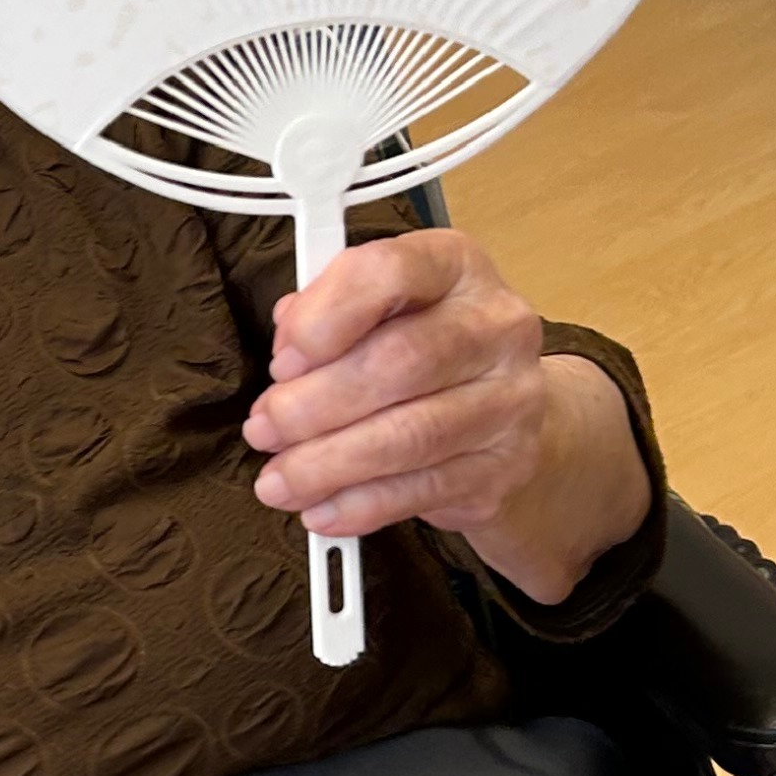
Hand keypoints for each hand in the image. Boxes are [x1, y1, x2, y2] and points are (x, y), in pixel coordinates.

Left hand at [243, 226, 649, 608]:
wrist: (506, 410)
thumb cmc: (420, 347)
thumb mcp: (376, 310)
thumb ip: (326, 313)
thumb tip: (288, 348)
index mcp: (456, 266)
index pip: (389, 273)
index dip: (324, 317)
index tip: (282, 360)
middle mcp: (497, 325)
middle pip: (399, 362)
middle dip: (314, 403)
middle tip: (264, 428)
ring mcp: (511, 399)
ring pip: (410, 435)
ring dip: (328, 463)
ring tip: (279, 479)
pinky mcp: (505, 466)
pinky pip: (423, 490)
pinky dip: (360, 504)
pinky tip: (319, 509)